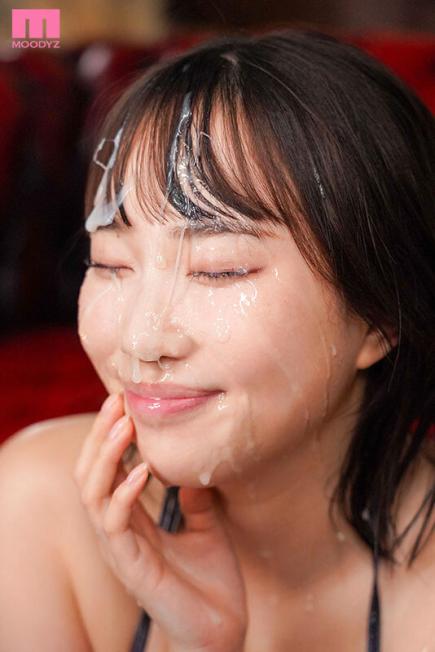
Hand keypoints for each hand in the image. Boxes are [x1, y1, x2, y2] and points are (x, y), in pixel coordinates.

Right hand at [74, 393, 247, 651]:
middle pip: (92, 474)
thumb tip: (193, 466)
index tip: (124, 402)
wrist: (221, 629)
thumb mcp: (207, 525)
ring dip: (106, 456)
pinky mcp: (131, 567)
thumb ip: (194, 497)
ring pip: (93, 494)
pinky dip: (124, 494)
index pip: (109, 470)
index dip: (112, 436)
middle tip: (116, 401)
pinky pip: (115, 525)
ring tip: (124, 425)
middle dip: (100, 436)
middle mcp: (119, 531)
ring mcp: (121, 549)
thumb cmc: (211, 580)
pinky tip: (142, 470)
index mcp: (133, 520)